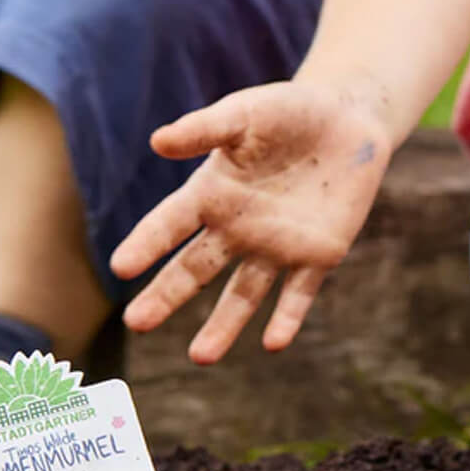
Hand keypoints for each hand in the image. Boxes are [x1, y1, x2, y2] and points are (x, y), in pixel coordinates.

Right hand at [110, 80, 391, 363]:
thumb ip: (206, 129)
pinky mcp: (317, 256)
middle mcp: (237, 229)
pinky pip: (299, 293)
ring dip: (223, 326)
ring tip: (201, 357)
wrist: (348, 121)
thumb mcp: (246, 113)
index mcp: (213, 194)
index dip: (146, 243)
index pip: (170, 224)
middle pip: (194, 270)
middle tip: (137, 323)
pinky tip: (273, 343)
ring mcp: (276, 247)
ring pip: (243, 295)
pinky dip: (287, 318)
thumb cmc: (289, 113)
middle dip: (166, 296)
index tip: (121, 267)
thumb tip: (157, 141)